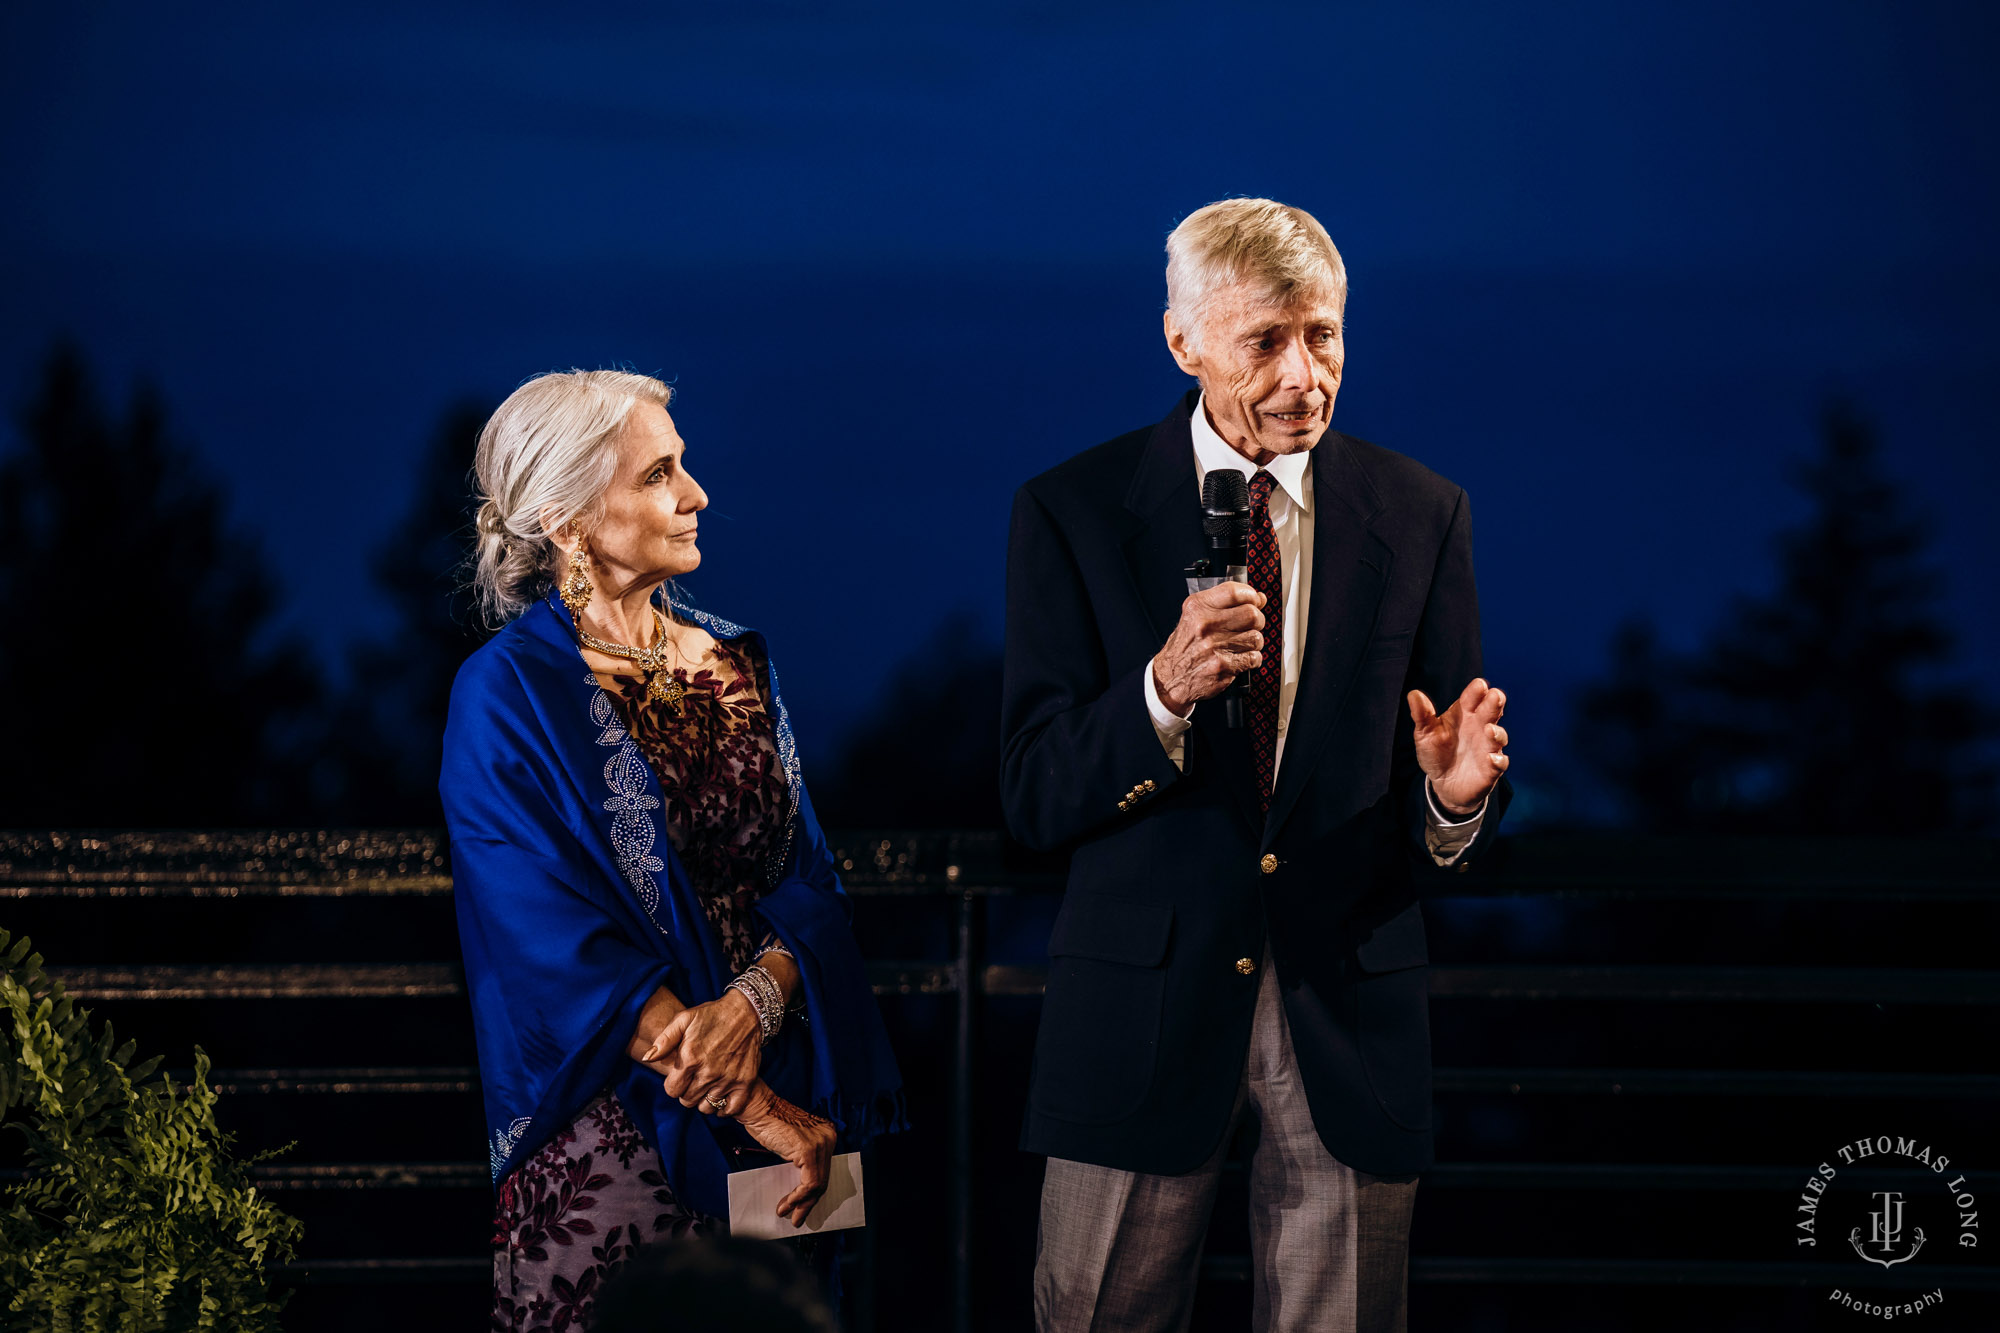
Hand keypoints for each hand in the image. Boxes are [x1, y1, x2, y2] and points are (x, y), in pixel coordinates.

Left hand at [641, 991, 761, 1117]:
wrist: (746, 1012)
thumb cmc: (711, 1015)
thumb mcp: (684, 1019)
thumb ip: (664, 1040)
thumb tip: (647, 1058)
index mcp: (690, 1058)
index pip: (672, 1091)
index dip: (673, 1084)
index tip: (680, 1075)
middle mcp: (708, 1072)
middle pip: (688, 1101)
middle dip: (687, 1091)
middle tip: (694, 1078)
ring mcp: (728, 1079)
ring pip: (707, 1107)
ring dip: (704, 1099)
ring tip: (707, 1085)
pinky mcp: (745, 1082)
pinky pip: (730, 1109)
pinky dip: (724, 1107)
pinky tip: (721, 1095)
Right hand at [737, 1083, 836, 1227]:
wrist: (757, 1108)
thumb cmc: (768, 1123)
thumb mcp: (791, 1145)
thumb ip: (802, 1161)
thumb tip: (801, 1189)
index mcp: (826, 1135)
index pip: (824, 1170)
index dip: (813, 1193)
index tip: (802, 1208)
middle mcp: (828, 1137)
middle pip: (823, 1178)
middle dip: (808, 1203)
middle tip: (797, 1217)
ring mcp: (820, 1143)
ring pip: (817, 1184)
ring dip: (801, 1203)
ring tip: (786, 1213)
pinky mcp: (809, 1150)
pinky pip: (809, 1183)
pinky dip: (798, 1197)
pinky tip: (787, 1204)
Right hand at [1152, 583, 1267, 715]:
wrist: (1169, 678)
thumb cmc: (1185, 647)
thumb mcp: (1194, 617)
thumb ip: (1225, 605)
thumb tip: (1259, 598)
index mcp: (1197, 608)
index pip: (1234, 592)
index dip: (1251, 595)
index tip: (1255, 601)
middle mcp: (1205, 624)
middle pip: (1251, 614)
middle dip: (1257, 620)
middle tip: (1251, 626)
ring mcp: (1214, 646)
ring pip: (1256, 637)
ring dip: (1255, 642)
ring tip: (1243, 645)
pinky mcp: (1223, 666)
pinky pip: (1254, 657)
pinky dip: (1252, 659)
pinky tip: (1241, 659)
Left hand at [1408, 678, 1509, 814]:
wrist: (1443, 783)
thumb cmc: (1437, 752)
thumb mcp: (1425, 733)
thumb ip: (1422, 715)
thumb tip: (1413, 694)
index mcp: (1464, 714)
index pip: (1473, 698)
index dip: (1477, 691)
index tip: (1479, 685)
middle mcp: (1480, 727)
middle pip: (1492, 711)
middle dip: (1495, 703)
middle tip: (1496, 696)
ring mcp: (1487, 747)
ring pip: (1499, 736)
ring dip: (1497, 733)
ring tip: (1489, 729)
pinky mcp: (1491, 768)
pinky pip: (1499, 763)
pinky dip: (1497, 761)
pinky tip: (1491, 759)